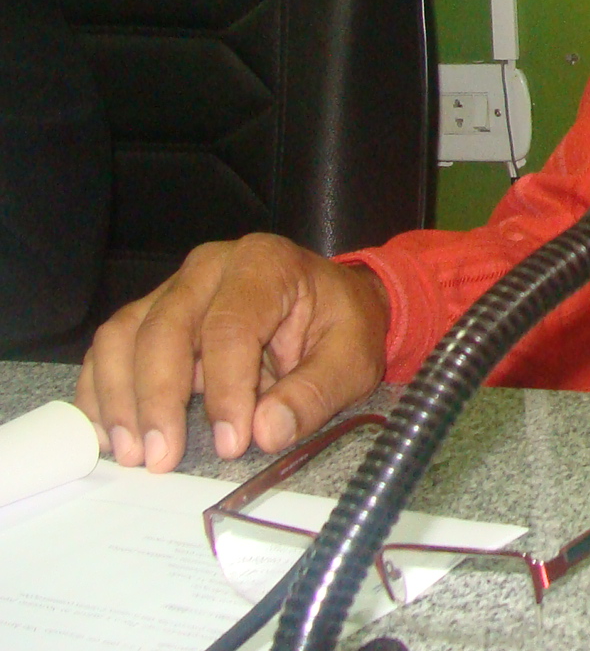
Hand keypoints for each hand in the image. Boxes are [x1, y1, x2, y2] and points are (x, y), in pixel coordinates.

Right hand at [75, 233, 388, 471]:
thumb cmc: (341, 325)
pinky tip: (110, 433)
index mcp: (266, 265)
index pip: (230, 327)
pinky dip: (102, 391)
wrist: (331, 303)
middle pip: (165, 328)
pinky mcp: (151, 313)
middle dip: (158, 399)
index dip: (225, 390)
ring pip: (125, 335)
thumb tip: (265, 432)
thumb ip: (315, 393)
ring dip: (120, 398)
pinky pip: (111, 347)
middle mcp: (211, 267)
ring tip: (133, 453)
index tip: (231, 443)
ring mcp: (175, 287)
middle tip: (161, 458)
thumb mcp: (353, 358)